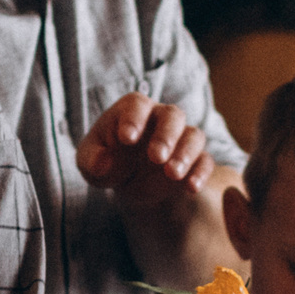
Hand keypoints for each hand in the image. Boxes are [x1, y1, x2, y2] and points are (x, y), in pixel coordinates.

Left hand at [77, 94, 211, 212]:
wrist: (128, 180)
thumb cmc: (105, 161)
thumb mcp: (89, 162)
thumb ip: (93, 161)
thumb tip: (104, 163)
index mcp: (132, 110)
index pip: (137, 105)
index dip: (134, 119)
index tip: (126, 139)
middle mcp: (161, 118)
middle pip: (172, 115)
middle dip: (165, 136)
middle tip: (155, 157)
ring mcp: (180, 138)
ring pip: (193, 135)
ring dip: (185, 154)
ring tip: (172, 174)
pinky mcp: (194, 159)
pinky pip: (205, 161)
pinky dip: (201, 173)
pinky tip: (191, 188)